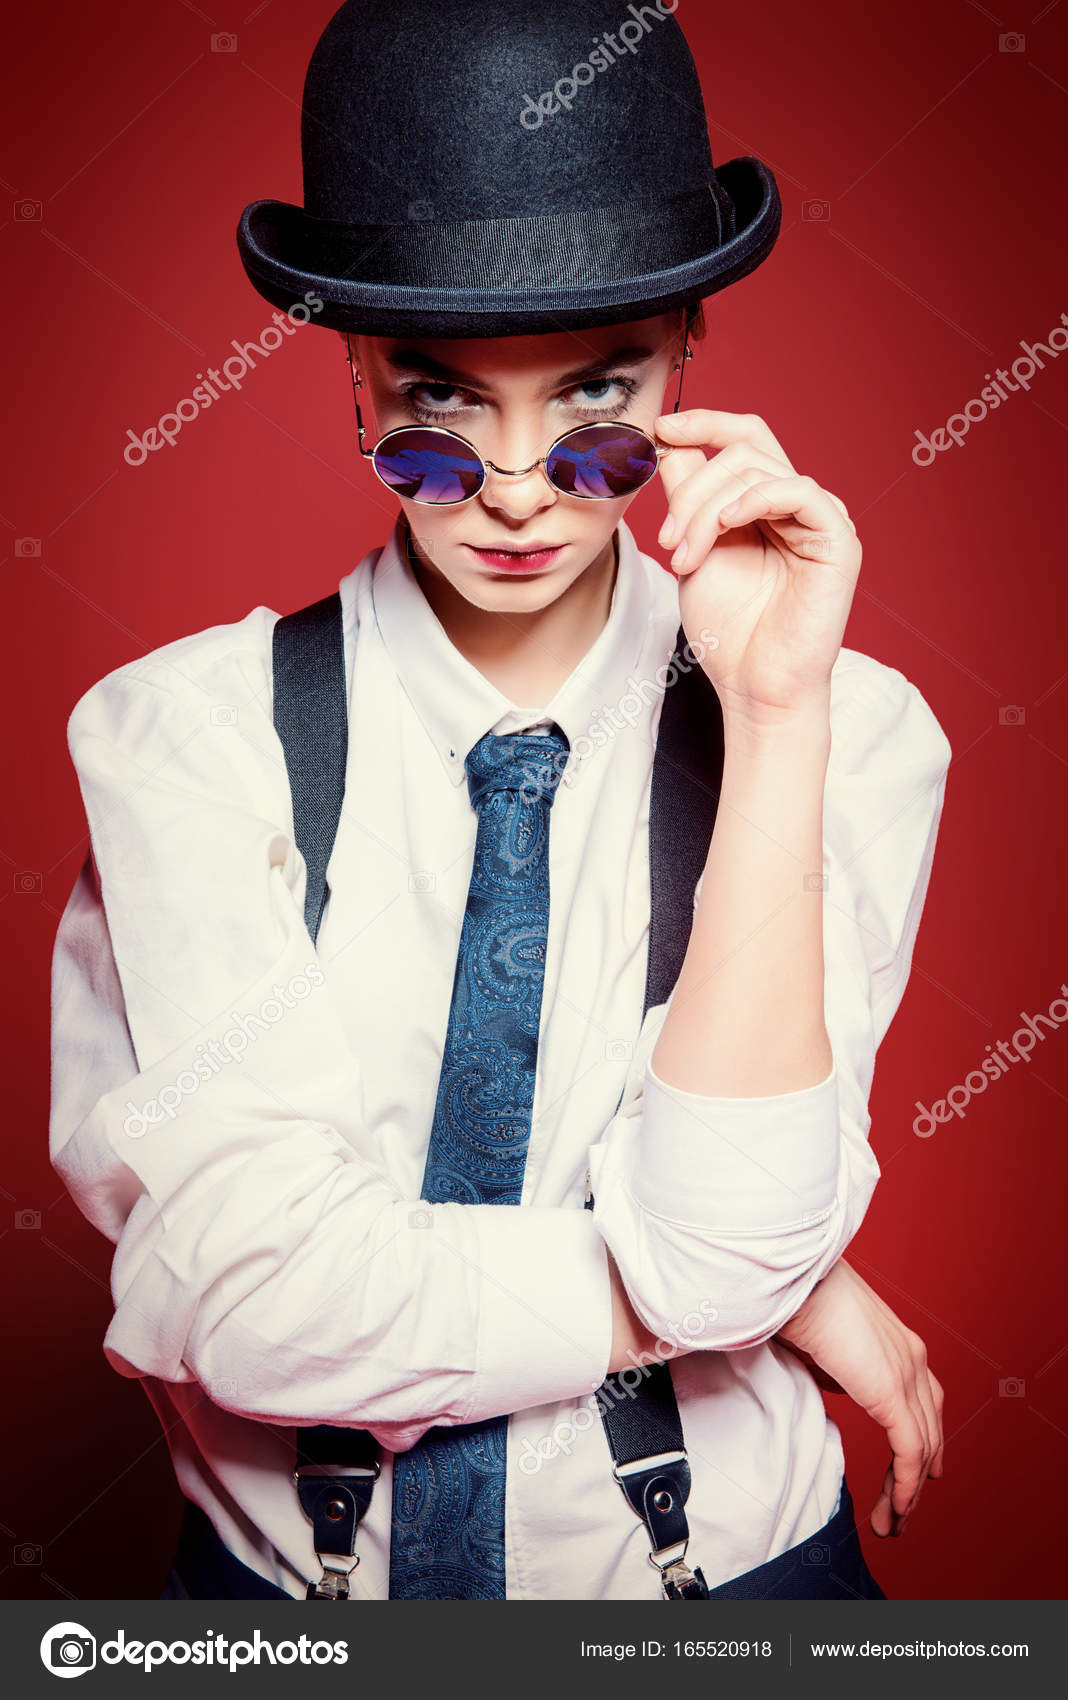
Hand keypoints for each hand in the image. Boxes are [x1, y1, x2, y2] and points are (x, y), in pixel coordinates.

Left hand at [653, 410, 861, 726]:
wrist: (755, 686)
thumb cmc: (729, 630)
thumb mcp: (693, 551)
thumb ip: (687, 498)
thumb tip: (670, 443)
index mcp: (765, 505)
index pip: (743, 439)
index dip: (704, 424)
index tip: (659, 428)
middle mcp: (796, 505)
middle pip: (742, 450)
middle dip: (692, 487)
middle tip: (667, 538)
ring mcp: (820, 519)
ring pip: (757, 470)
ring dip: (707, 509)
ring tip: (686, 558)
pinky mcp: (838, 540)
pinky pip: (798, 491)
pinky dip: (754, 498)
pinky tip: (728, 523)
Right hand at [774, 1260, 943, 1537]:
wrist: (792, 1280)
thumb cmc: (793, 1301)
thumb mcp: (817, 1344)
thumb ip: (830, 1370)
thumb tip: (827, 1390)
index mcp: (896, 1342)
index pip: (923, 1399)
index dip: (922, 1439)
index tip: (914, 1472)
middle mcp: (911, 1357)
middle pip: (929, 1426)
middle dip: (917, 1473)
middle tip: (901, 1509)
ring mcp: (907, 1373)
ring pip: (922, 1445)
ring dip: (909, 1489)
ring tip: (894, 1522)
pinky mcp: (892, 1392)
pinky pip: (910, 1450)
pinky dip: (906, 1484)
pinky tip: (897, 1508)